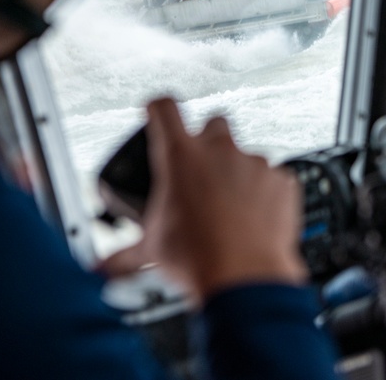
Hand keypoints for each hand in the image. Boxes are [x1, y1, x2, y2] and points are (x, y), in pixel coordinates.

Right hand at [101, 98, 307, 303]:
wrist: (245, 276)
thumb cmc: (197, 258)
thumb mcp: (151, 251)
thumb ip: (123, 254)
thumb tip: (103, 267)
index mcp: (181, 157)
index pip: (164, 109)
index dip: (159, 108)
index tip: (157, 114)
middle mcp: (221, 151)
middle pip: (214, 123)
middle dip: (208, 141)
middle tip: (202, 171)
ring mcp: (256, 163)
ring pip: (246, 155)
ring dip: (238, 173)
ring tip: (230, 207)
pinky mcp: (282, 180)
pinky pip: (273, 179)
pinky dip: (265, 194)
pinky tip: (256, 218)